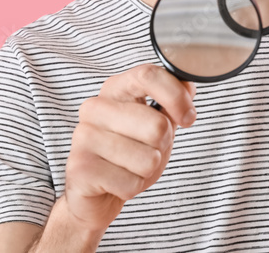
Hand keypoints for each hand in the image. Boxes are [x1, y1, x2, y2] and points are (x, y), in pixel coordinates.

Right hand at [61, 64, 195, 235]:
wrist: (96, 192)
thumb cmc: (128, 155)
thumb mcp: (155, 124)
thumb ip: (171, 102)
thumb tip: (188, 84)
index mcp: (114, 89)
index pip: (148, 75)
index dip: (176, 96)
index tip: (188, 117)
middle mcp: (95, 108)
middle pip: (156, 124)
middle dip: (163, 146)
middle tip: (147, 150)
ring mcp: (84, 137)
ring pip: (147, 159)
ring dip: (147, 170)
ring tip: (130, 167)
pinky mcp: (80, 168)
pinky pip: (130, 183)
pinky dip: (132, 187)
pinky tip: (117, 182)